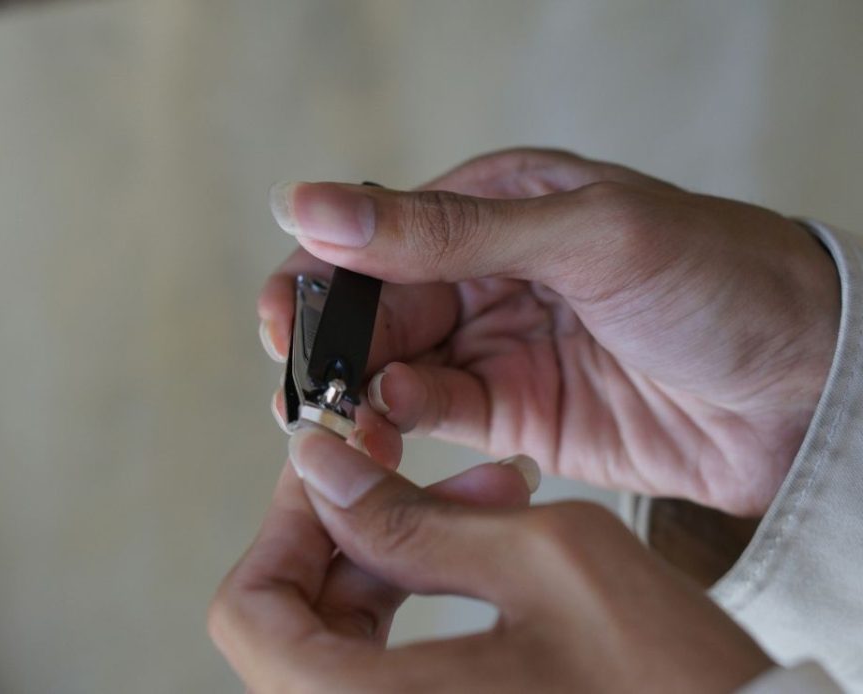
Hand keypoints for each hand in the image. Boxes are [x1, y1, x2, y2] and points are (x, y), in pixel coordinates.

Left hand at [209, 429, 773, 692]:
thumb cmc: (670, 684)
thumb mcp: (543, 560)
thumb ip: (411, 515)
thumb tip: (323, 470)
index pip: (248, 616)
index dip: (281, 527)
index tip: (331, 471)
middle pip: (289, 624)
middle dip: (348, 532)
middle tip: (406, 472)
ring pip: (338, 639)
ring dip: (394, 556)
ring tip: (482, 497)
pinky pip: (385, 668)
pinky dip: (420, 599)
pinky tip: (487, 545)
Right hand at [258, 149, 839, 514]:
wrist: (809, 386)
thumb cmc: (718, 278)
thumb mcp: (581, 234)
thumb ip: (444, 230)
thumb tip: (311, 205)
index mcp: (493, 204)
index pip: (376, 237)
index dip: (318, 278)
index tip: (285, 325)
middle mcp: (484, 273)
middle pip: (372, 309)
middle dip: (330, 348)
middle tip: (305, 391)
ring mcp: (497, 346)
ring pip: (391, 368)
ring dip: (357, 395)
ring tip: (343, 423)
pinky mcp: (514, 416)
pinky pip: (434, 418)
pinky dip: (403, 426)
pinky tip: (397, 429)